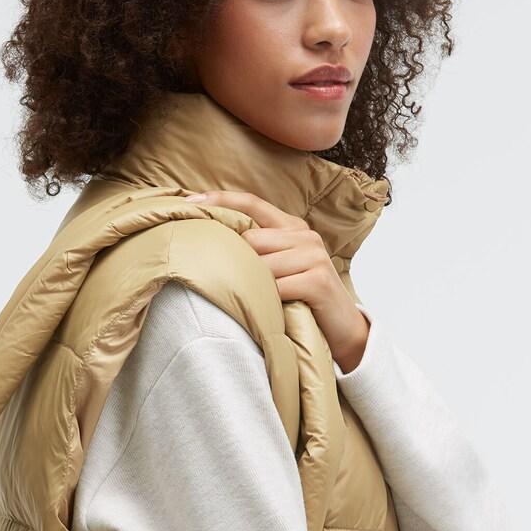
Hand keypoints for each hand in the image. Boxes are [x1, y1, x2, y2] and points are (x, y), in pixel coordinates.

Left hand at [185, 189, 368, 371]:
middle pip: (251, 238)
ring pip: (261, 265)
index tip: (188, 202)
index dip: (220, 200)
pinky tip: (268, 311)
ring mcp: (314, 256)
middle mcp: (305, 235)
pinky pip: (276, 287)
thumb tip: (209, 242)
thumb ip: (256, 252)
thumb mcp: (278, 270)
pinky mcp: (318, 280)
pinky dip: (267, 301)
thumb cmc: (301, 299)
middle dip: (234, 260)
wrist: (343, 330)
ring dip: (251, 286)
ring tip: (253, 302)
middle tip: (224, 282)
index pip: (252, 203)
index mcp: (292, 227)